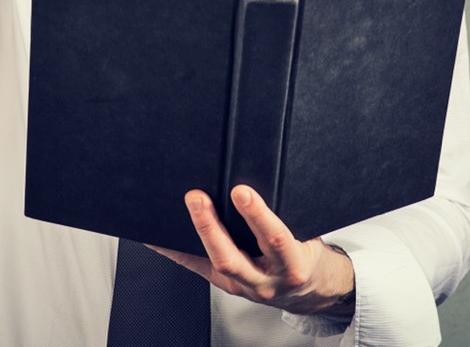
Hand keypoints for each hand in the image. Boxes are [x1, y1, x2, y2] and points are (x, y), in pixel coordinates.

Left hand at [149, 185, 355, 316]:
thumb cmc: (307, 255)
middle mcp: (265, 281)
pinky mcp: (227, 286)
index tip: (240, 191)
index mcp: (292, 265)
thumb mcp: (308, 236)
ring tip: (174, 210)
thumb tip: (255, 178)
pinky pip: (198, 268)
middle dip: (210, 226)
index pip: (274, 239)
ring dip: (191, 234)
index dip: (256, 215)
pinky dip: (176, 251)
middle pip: (231, 258)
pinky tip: (158, 235)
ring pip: (212, 263)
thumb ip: (287, 214)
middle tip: (196, 196)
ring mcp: (243, 287)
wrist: (310, 291)